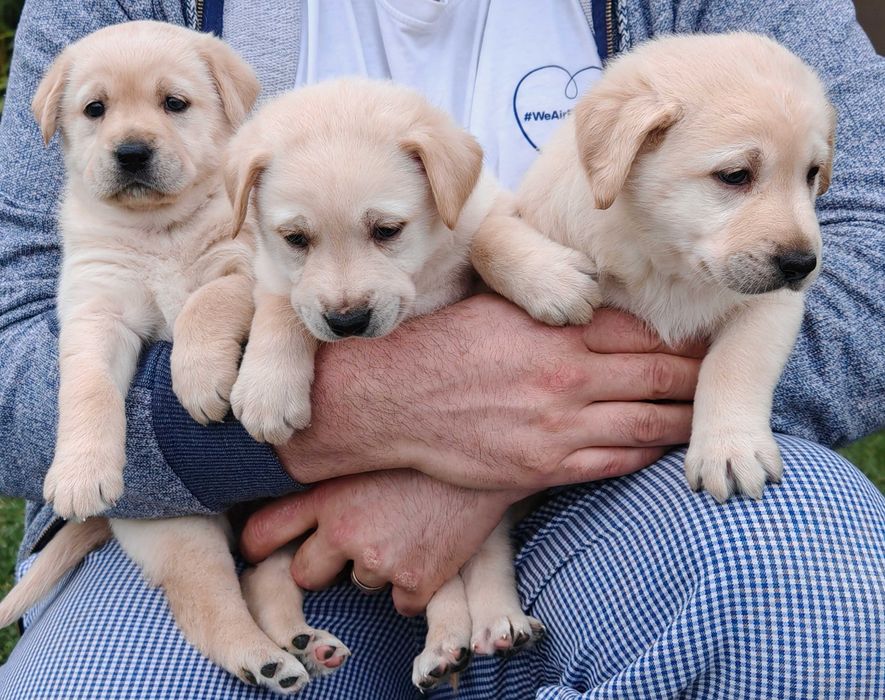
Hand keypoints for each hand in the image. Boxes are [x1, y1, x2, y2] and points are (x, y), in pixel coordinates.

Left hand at [240, 470, 521, 615]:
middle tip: (358, 537)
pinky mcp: (417, 582)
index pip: (263, 532)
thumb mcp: (367, 447)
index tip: (262, 548)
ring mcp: (381, 560)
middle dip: (324, 563)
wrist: (487, 454)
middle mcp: (345, 531)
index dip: (259, 545)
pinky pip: (402, 602)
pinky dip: (416, 583)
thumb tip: (290, 461)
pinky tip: (432, 546)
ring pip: (362, 585)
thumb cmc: (425, 445)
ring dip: (380, 566)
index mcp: (326, 494)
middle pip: (305, 573)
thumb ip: (330, 466)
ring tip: (408, 525)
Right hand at [276, 295, 701, 489]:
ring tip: (707, 420)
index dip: (679, 340)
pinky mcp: (542, 466)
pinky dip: (644, 456)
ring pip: (647, 423)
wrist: (392, 400)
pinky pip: (612, 463)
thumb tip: (594, 298)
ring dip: (683, 422)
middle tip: (722, 380)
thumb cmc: (443, 346)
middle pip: (658, 376)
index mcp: (558, 331)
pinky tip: (662, 452)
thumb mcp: (498, 307)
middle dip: (695, 379)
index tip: (702, 341)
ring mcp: (559, 425)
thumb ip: (552, 304)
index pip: (643, 333)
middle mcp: (568, 376)